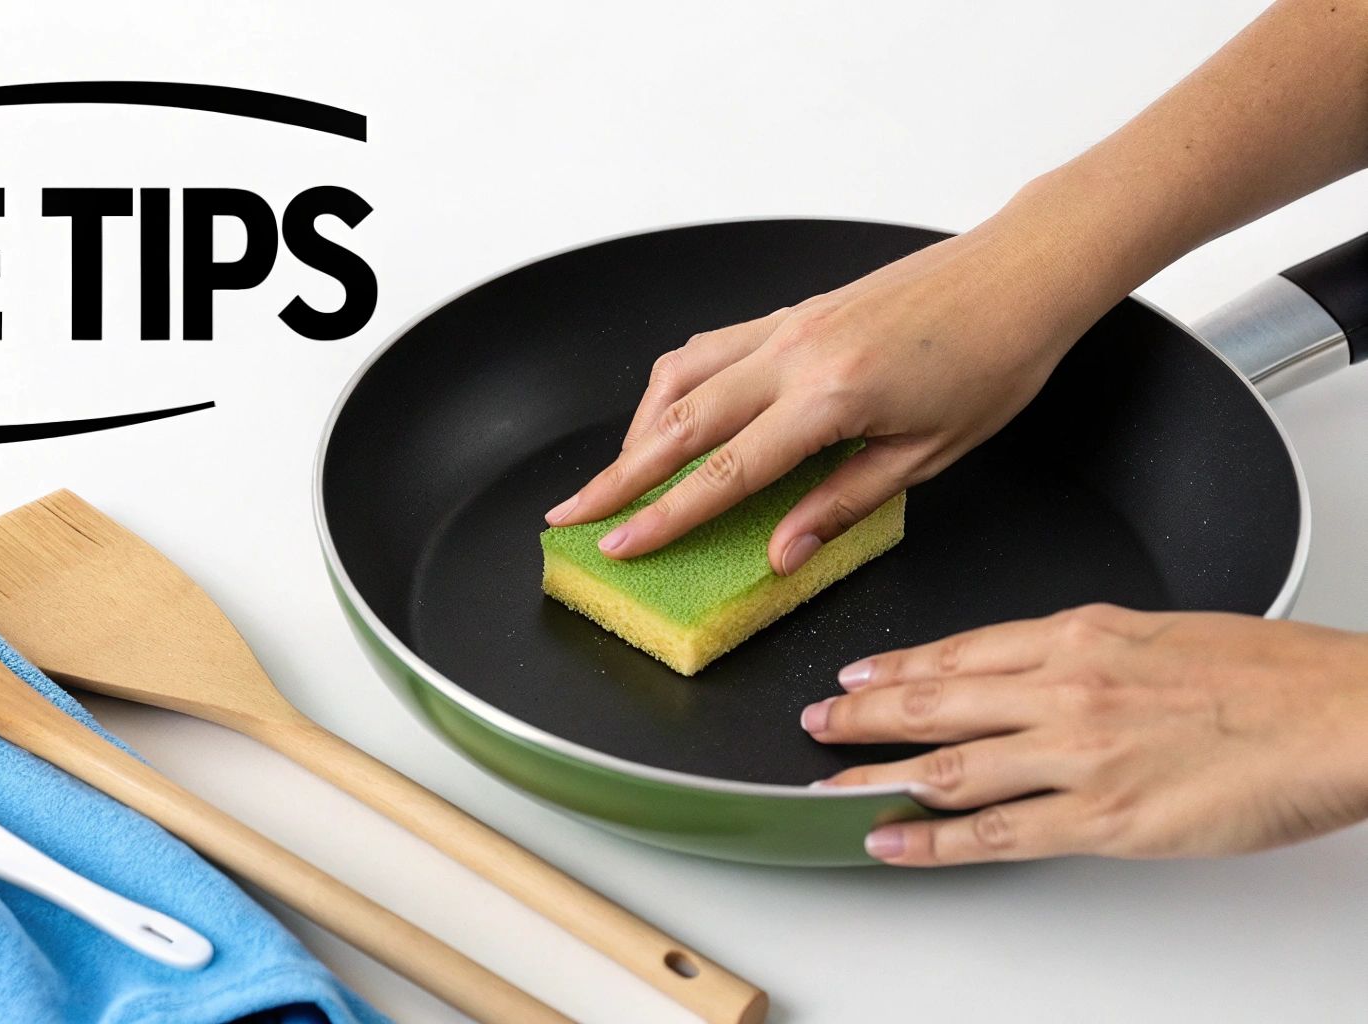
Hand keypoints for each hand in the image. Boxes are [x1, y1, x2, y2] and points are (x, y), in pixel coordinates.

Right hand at [543, 209, 1109, 570]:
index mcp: (831, 398)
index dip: (664, 516)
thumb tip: (779, 552)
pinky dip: (674, 385)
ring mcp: (786, 325)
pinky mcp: (792, 311)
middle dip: (617, 474)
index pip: (726, 472)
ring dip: (638, 428)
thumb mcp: (929, 455)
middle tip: (571, 514)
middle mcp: (794, 354)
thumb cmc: (995, 361)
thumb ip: (843, 502)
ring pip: (680, 376)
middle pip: (678, 422)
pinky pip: (709, 347)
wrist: (1022, 271)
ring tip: (616, 475)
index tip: (617, 545)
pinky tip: (670, 414)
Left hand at [804, 605, 1367, 865]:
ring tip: (828, 789)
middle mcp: (1066, 688)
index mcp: (1081, 635)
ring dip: (877, 777)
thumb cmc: (1272, 676)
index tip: (857, 673)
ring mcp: (1078, 755)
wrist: (1343, 714)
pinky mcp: (1104, 818)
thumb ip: (1090, 652)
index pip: (960, 650)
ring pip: (949, 765)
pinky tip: (894, 840)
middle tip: (817, 722)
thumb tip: (1045, 667)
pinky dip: (934, 840)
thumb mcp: (1160, 634)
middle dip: (863, 714)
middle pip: (935, 701)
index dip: (896, 666)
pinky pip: (998, 832)